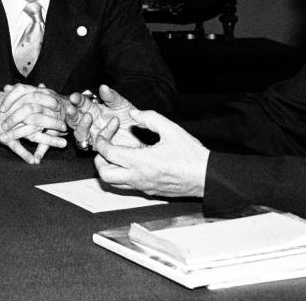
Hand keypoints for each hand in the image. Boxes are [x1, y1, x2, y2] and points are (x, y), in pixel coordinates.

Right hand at [0, 85, 65, 164]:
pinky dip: (25, 154)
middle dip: (55, 123)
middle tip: (67, 128)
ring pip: (33, 133)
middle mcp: (16, 112)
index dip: (54, 106)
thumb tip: (43, 86)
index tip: (66, 109)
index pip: (41, 101)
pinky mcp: (2, 136)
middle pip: (40, 117)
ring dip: (48, 139)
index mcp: (19, 100)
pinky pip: (16, 147)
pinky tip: (35, 161)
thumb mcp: (10, 95)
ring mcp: (10, 125)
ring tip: (62, 144)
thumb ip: (27, 93)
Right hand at [68, 85, 142, 147]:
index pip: (81, 104)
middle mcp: (91, 123)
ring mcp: (94, 136)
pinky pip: (92, 144)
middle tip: (71, 107)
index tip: (74, 97)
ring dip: (81, 125)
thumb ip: (112, 97)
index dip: (77, 100)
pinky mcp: (99, 147)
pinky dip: (100, 137)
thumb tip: (103, 87)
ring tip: (88, 116)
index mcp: (95, 110)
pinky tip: (111, 126)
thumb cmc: (131, 118)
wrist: (143, 135)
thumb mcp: (122, 105)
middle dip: (72, 113)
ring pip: (79, 133)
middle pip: (76, 118)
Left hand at [93, 108, 208, 197]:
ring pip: (114, 184)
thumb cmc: (191, 155)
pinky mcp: (149, 192)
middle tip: (106, 146)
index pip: (108, 153)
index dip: (102, 139)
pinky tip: (131, 162)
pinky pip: (127, 186)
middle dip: (99, 159)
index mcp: (141, 162)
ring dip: (108, 169)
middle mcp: (138, 177)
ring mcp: (143, 187)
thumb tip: (134, 114)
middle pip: (104, 174)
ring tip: (115, 155)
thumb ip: (150, 118)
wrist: (206, 177)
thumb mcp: (171, 129)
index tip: (108, 130)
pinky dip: (121, 175)